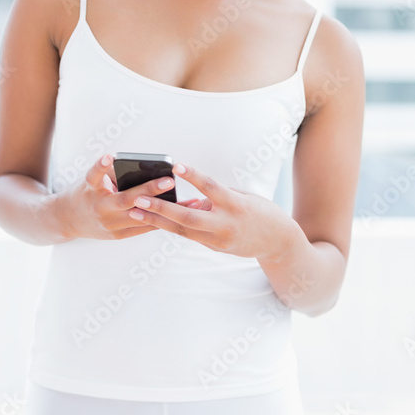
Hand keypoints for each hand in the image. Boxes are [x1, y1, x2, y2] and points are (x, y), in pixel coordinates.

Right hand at [62, 154, 203, 240]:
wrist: (68, 220)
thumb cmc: (85, 192)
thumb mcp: (91, 180)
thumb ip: (114, 173)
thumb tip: (146, 168)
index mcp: (90, 189)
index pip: (95, 176)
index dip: (101, 167)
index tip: (109, 156)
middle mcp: (99, 208)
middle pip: (126, 199)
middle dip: (149, 190)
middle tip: (169, 180)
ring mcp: (109, 225)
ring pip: (141, 216)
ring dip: (166, 209)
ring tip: (189, 203)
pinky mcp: (117, 235)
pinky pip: (143, 227)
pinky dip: (161, 219)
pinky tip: (181, 214)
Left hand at [125, 161, 296, 259]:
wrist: (278, 241)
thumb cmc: (260, 211)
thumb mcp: (241, 197)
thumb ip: (215, 197)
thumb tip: (189, 197)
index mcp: (236, 205)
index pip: (211, 188)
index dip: (194, 177)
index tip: (176, 166)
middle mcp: (226, 225)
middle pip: (188, 218)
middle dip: (161, 209)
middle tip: (139, 200)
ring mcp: (219, 240)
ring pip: (183, 230)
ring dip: (158, 221)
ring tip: (136, 211)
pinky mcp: (215, 248)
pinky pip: (190, 235)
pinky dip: (173, 226)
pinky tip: (154, 219)